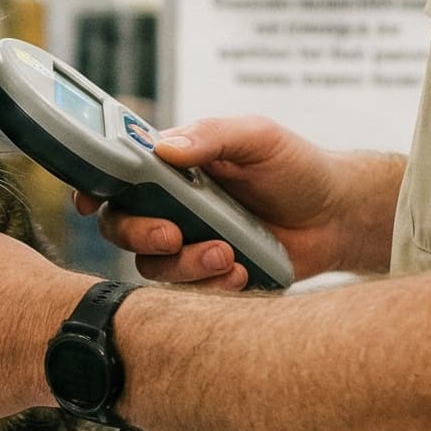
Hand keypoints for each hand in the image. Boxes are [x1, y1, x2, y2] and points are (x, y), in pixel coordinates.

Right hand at [77, 116, 372, 287]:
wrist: (339, 215)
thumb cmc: (296, 166)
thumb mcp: (257, 137)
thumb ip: (211, 137)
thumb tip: (163, 148)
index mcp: (173, 167)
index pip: (118, 175)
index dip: (95, 188)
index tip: (91, 201)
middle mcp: (172, 206)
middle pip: (123, 227)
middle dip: (141, 235)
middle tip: (174, 235)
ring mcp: (190, 243)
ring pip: (154, 265)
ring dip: (185, 265)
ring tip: (229, 255)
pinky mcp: (212, 276)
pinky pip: (189, 292)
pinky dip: (211, 286)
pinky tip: (242, 271)